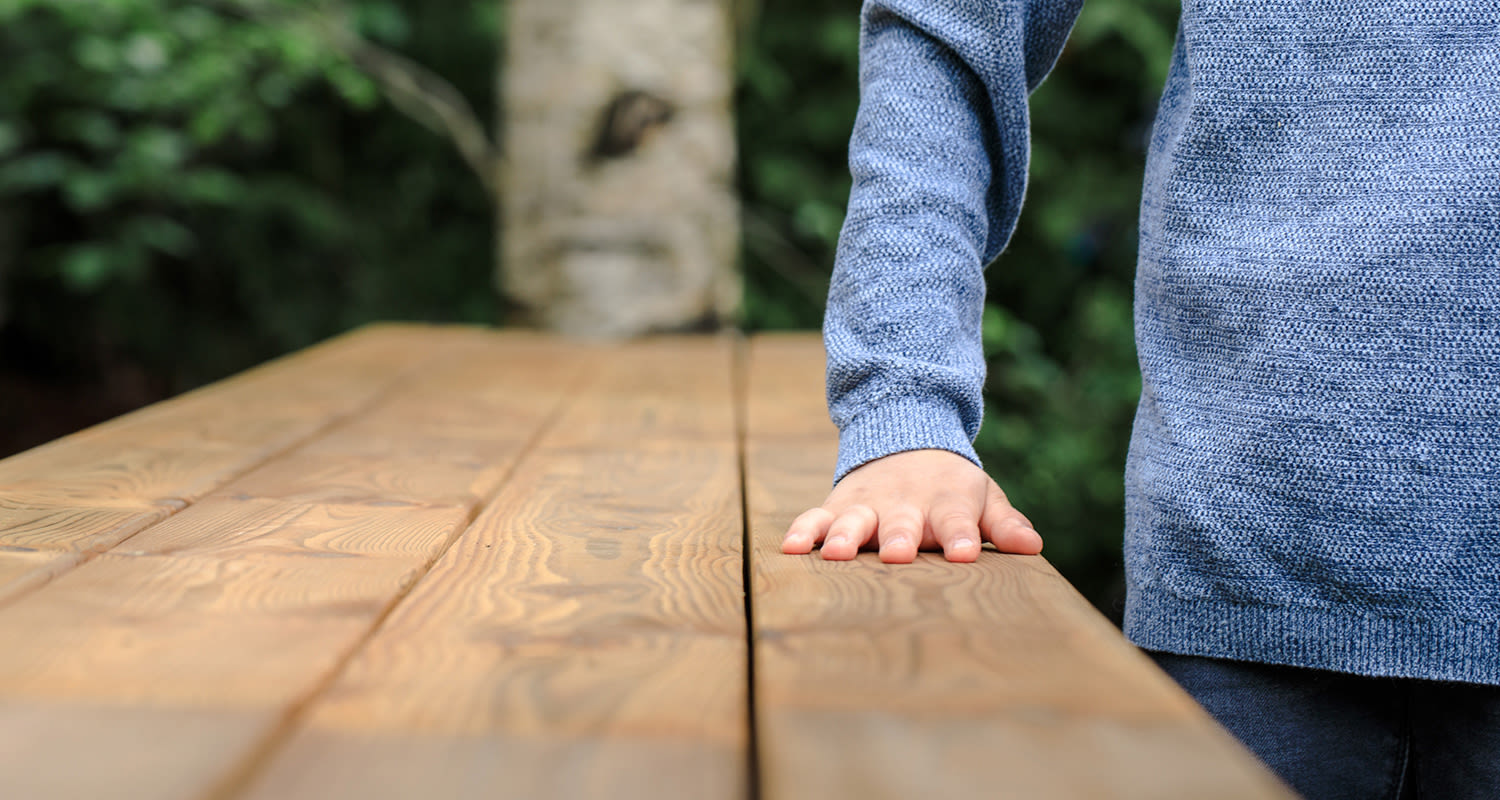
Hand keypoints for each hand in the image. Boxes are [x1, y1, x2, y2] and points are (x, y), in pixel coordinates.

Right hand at [780, 449, 1041, 563]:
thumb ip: (1003, 524)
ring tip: (838, 553)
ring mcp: (868, 506)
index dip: (960, 536)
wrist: (905, 438)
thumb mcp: (982, 497)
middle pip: (903, 523)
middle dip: (900, 537)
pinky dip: (803, 531)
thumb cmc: (950, 486)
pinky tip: (792, 548)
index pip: (957, 521)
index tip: (963, 553)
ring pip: (855, 522)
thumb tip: (1032, 545)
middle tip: (898, 554)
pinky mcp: (837, 507)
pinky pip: (816, 518)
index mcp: (946, 503)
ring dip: (847, 536)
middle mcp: (904, 505)